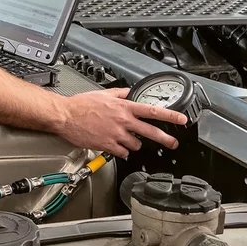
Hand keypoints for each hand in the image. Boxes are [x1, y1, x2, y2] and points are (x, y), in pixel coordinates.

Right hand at [55, 88, 187, 157]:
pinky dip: (121, 150)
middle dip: (165, 139)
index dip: (170, 116)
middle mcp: (123, 121)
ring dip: (133, 143)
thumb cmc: (81, 105)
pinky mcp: (108, 146)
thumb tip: (130, 92)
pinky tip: (116, 145)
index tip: (181, 119)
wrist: (65, 116)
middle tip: (172, 143)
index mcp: (123, 107)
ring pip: (135, 145)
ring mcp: (116, 135)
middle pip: (151, 132)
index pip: (152, 111)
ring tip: (125, 138)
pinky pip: (122, 153)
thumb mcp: (103, 93)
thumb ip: (120, 93)